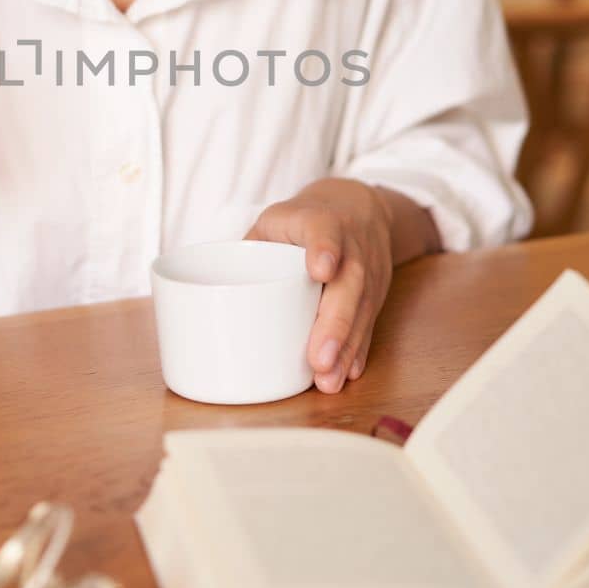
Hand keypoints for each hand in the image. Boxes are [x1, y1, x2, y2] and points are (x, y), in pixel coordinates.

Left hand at [243, 177, 394, 392]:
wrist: (358, 208)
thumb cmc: (305, 218)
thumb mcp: (275, 219)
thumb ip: (249, 250)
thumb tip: (212, 294)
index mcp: (321, 222)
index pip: (324, 231)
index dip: (323, 249)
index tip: (320, 270)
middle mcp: (351, 247)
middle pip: (348, 283)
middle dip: (334, 324)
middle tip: (319, 359)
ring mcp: (368, 272)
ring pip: (361, 310)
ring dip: (346, 348)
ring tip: (328, 379)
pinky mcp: (375, 295)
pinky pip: (368, 325)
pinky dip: (358, 351)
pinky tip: (347, 374)